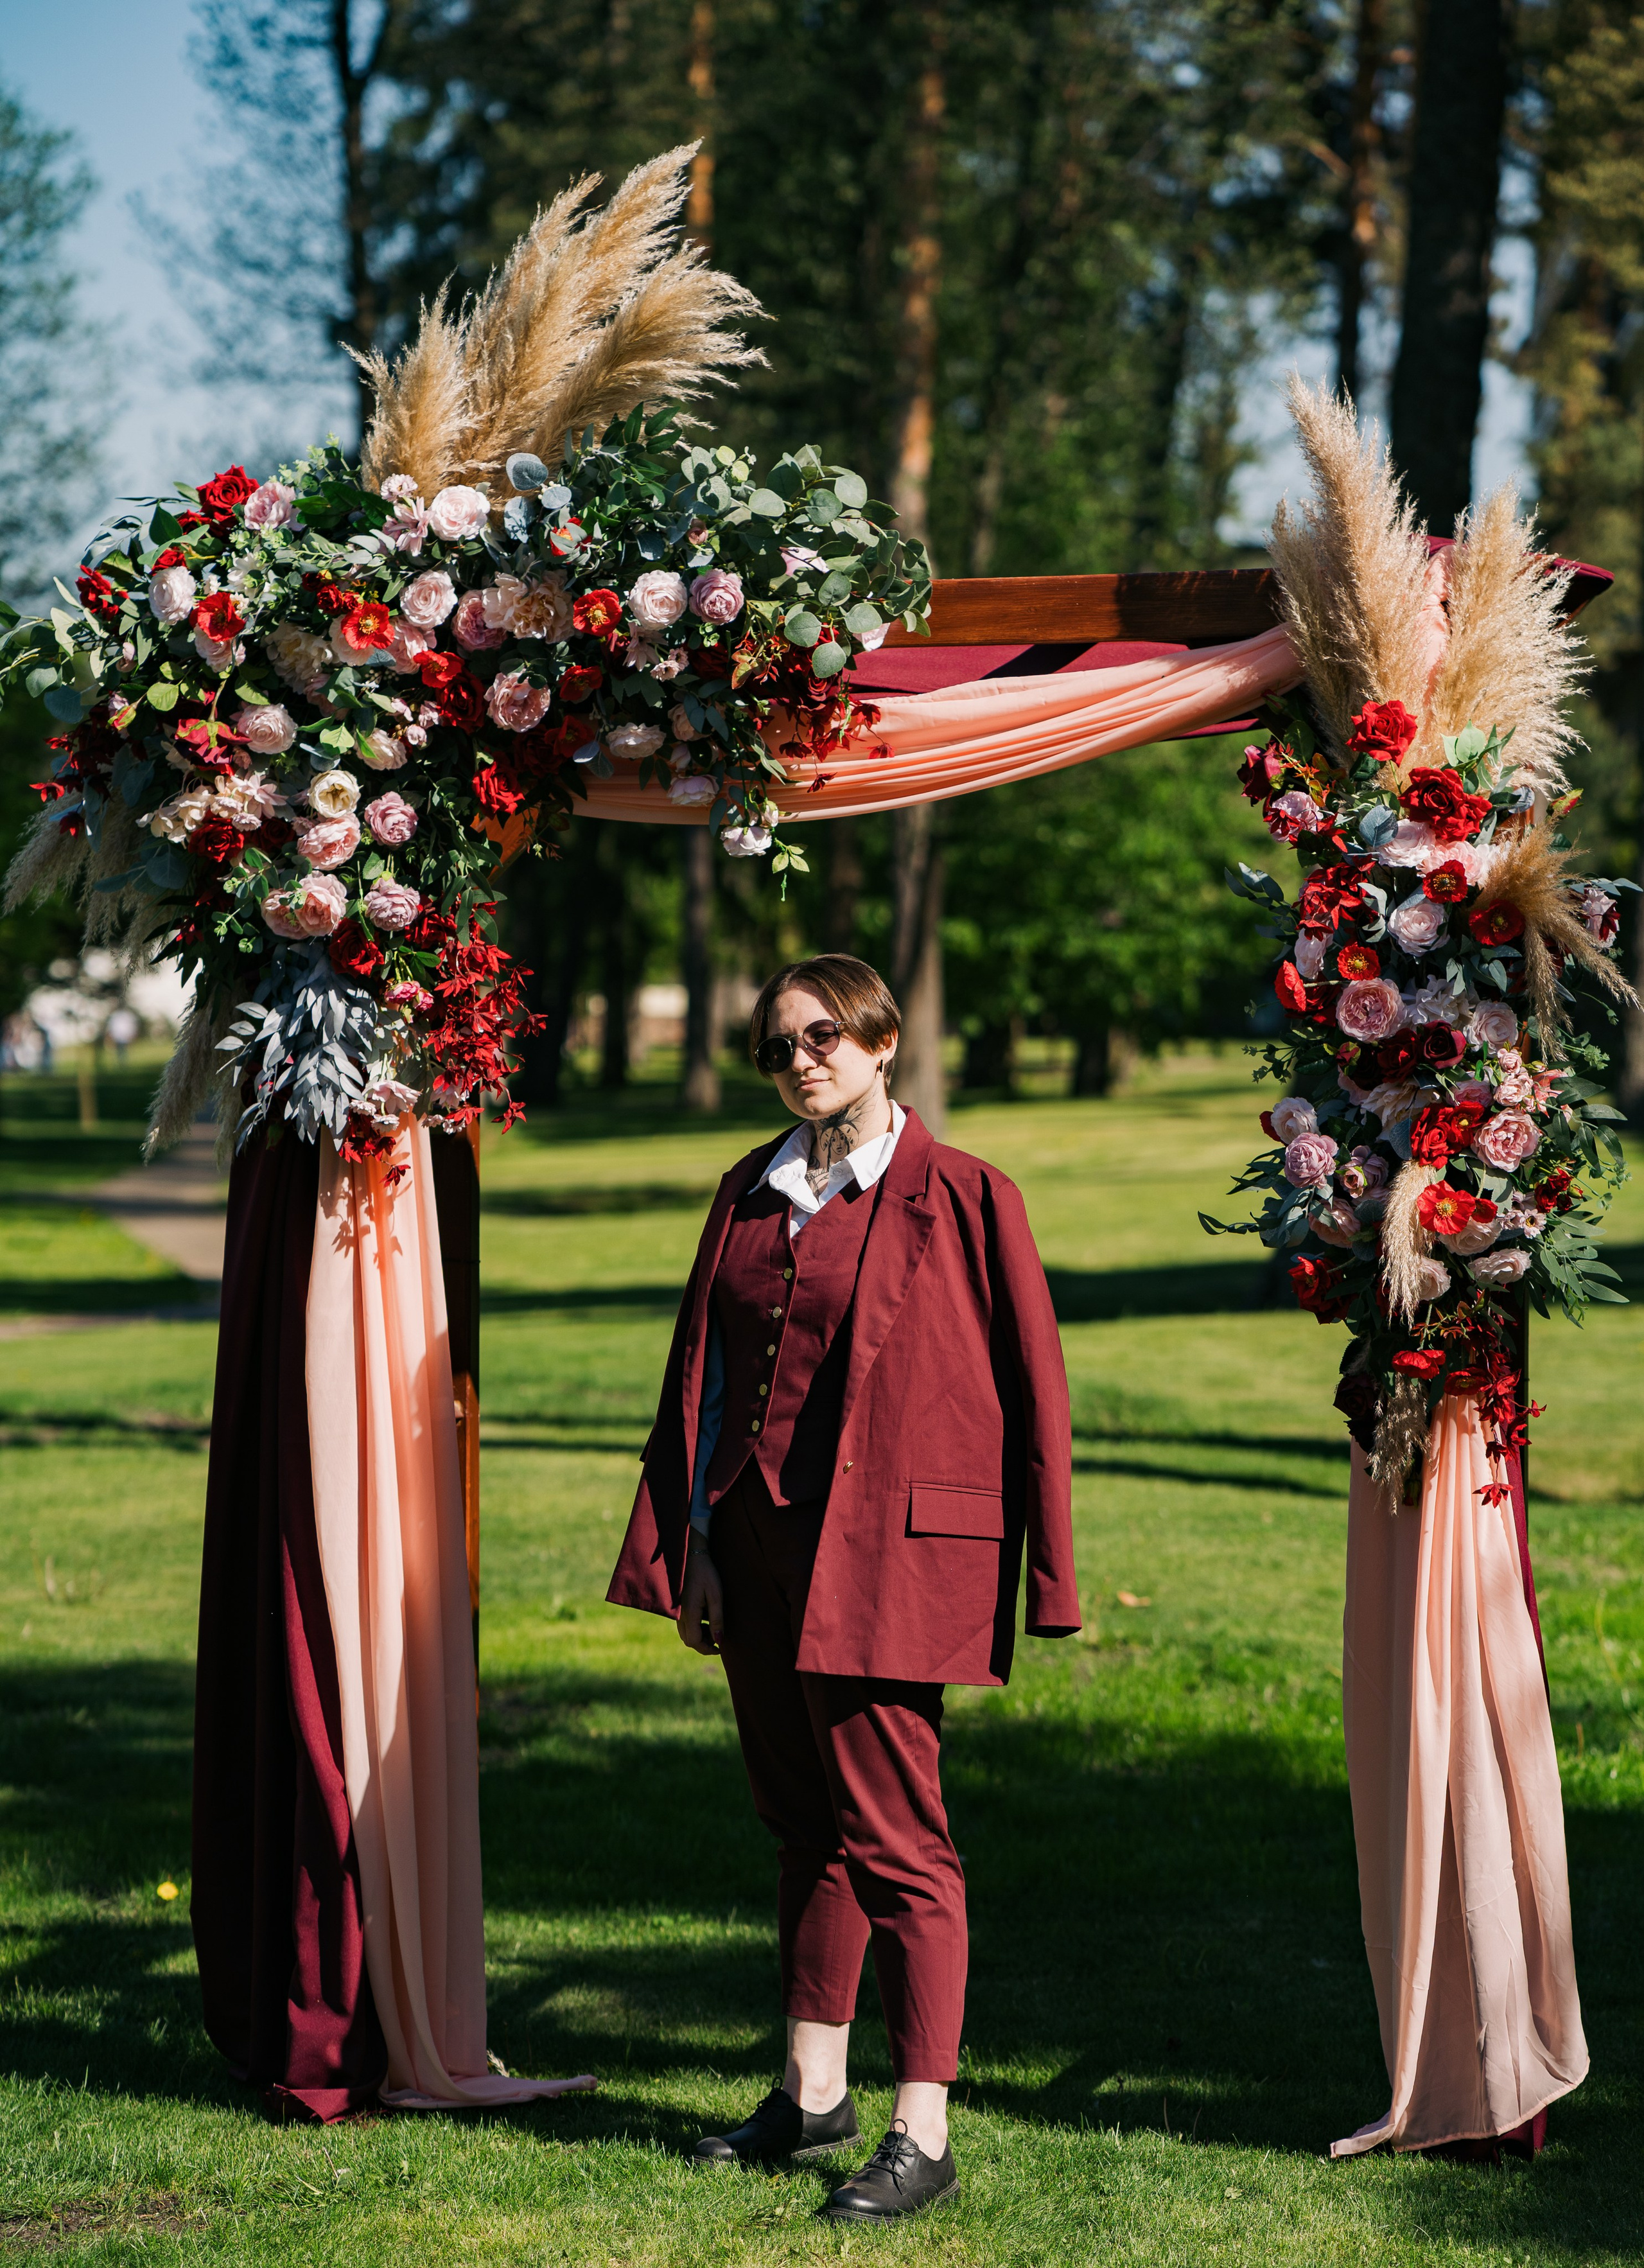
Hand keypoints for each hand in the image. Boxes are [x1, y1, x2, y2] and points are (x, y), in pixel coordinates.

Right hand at [678, 1536, 723, 1654]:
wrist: (692, 1555)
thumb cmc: (706, 1573)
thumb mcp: (716, 1596)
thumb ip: (717, 1619)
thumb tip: (719, 1640)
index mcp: (688, 1612)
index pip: (694, 1641)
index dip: (707, 1649)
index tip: (720, 1648)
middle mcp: (679, 1614)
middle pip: (689, 1640)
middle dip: (703, 1644)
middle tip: (719, 1639)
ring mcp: (677, 1611)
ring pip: (686, 1633)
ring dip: (699, 1636)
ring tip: (714, 1628)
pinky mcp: (678, 1606)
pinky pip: (685, 1624)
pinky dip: (695, 1627)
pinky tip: (706, 1618)